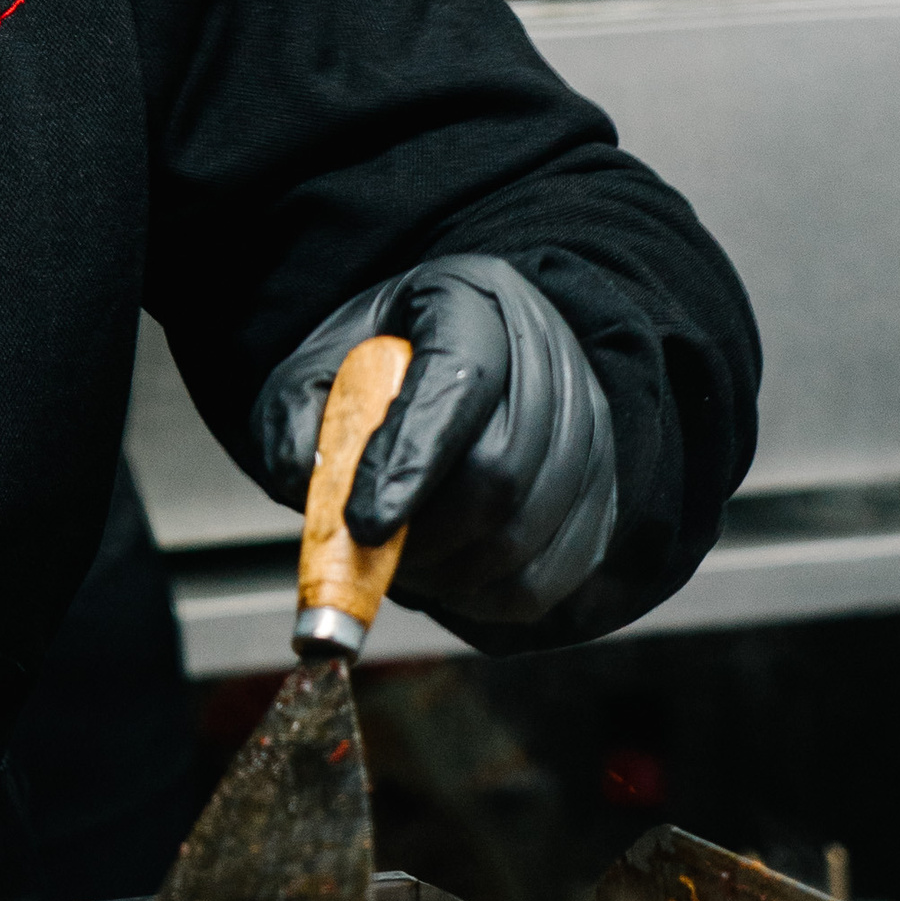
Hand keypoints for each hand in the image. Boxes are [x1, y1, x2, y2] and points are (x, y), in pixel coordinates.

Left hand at [252, 254, 614, 625]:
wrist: (453, 360)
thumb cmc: (380, 365)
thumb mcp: (318, 366)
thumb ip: (296, 417)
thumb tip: (305, 484)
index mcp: (471, 302)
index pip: (458, 384)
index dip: (409, 464)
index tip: (361, 526)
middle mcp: (547, 354)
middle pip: (504, 468)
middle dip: (428, 534)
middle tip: (372, 554)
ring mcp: (588, 424)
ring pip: (531, 531)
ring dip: (453, 572)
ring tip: (403, 564)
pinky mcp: (603, 489)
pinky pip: (556, 573)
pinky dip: (492, 598)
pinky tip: (448, 581)